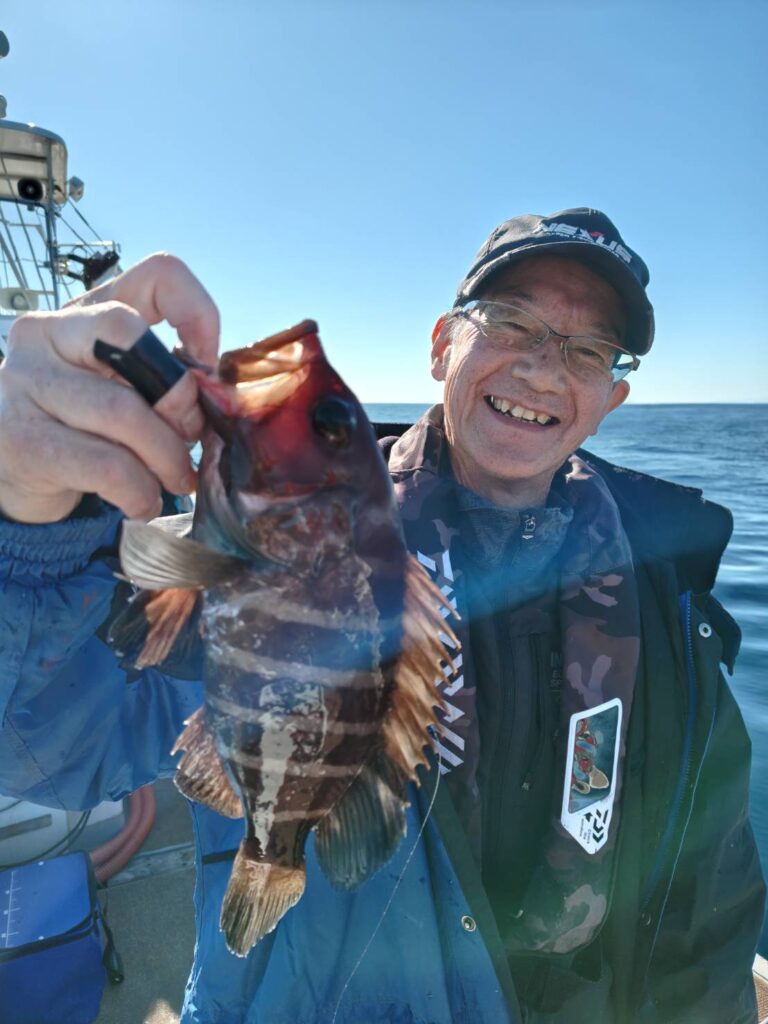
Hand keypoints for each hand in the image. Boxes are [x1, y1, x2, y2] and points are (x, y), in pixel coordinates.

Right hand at [0, 253, 219, 523]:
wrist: (13, 470)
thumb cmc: (85, 422)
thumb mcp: (123, 384)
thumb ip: (166, 377)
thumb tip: (219, 398)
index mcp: (88, 308)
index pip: (159, 274)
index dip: (199, 315)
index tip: (208, 368)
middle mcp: (47, 331)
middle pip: (131, 337)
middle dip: (178, 397)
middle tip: (190, 436)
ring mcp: (26, 381)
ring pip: (123, 413)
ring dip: (167, 460)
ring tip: (177, 480)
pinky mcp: (21, 437)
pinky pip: (106, 466)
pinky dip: (140, 492)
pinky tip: (143, 500)